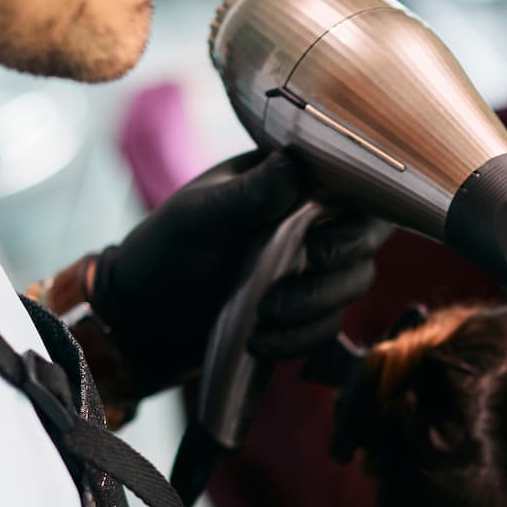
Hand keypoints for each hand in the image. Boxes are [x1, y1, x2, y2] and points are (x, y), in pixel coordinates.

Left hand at [88, 150, 390, 396]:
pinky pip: (328, 327)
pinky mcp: (304, 312)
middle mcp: (308, 221)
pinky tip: (260, 343)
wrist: (141, 318)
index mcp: (288, 183)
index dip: (354, 217)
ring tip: (261, 318)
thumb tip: (294, 164)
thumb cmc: (163, 252)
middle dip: (332, 272)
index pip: (353, 188)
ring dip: (313, 309)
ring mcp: (309, 268)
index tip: (316, 246)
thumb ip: (248, 194)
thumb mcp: (198, 217)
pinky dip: (300, 339)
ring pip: (352, 286)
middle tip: (280, 287)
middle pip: (364, 244)